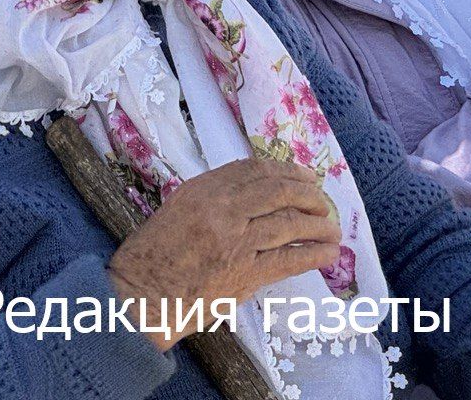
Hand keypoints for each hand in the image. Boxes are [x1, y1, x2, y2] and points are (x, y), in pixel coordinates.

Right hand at [107, 159, 339, 351]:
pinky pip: (289, 259)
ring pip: (289, 223)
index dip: (287, 171)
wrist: (138, 300)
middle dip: (309, 195)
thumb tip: (255, 190)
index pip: (256, 169)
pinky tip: (327, 254)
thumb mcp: (177, 208)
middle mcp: (222, 209)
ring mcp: (235, 241)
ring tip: (332, 229)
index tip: (306, 177)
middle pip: (279, 192)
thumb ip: (213, 196)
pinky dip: (313, 254)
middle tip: (324, 203)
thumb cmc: (152, 257)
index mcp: (203, 190)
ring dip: (318, 225)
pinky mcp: (244, 273)